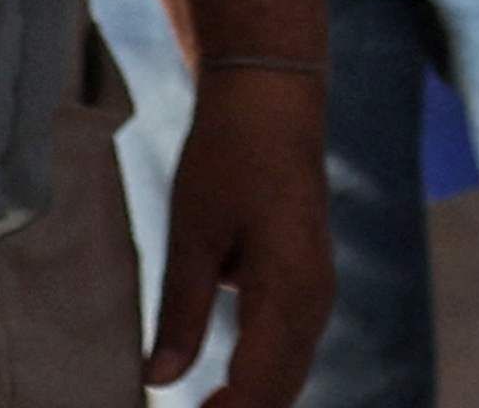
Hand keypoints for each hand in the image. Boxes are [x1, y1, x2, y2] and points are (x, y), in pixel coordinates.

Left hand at [150, 49, 336, 406]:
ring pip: (290, 372)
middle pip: (281, 388)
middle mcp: (313, 295)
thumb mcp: (192, 235)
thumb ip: (181, 314)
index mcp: (286, 285)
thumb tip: (160, 381)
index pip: (258, 383)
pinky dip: (264, 379)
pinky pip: (293, 349)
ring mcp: (318, 289)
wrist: (273, 101)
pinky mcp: (310, 282)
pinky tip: (227, 390)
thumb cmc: (229, 158)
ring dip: (253, 401)